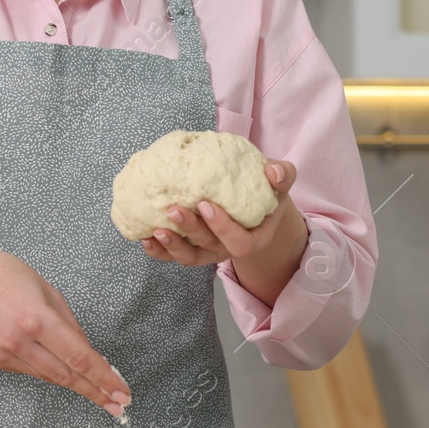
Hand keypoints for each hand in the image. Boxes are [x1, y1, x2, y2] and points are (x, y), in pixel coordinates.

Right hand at [0, 244, 132, 415]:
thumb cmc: (3, 275)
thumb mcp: (46, 289)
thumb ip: (69, 323)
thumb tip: (88, 352)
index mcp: (37, 318)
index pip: (79, 357)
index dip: (104, 378)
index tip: (122, 391)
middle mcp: (20, 341)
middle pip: (67, 376)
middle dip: (96, 392)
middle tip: (119, 405)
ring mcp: (5, 354)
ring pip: (50, 377)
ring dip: (76, 385)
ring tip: (101, 392)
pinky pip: (33, 371)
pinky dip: (51, 371)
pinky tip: (61, 366)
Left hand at [140, 160, 308, 303]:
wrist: (254, 203)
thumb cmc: (265, 190)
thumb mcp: (280, 181)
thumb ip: (282, 175)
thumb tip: (274, 170)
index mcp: (254, 237)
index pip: (241, 243)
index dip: (223, 228)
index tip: (206, 204)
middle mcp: (229, 248)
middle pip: (210, 248)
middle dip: (191, 230)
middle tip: (174, 209)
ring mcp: (209, 251)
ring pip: (190, 257)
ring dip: (171, 246)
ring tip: (155, 229)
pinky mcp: (192, 249)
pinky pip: (174, 256)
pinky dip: (158, 250)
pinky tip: (145, 237)